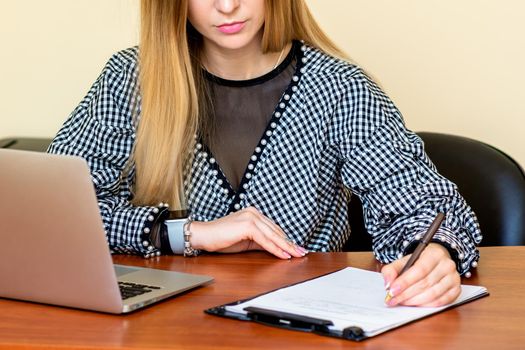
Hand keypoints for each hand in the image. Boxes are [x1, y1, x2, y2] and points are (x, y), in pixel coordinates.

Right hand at [189, 206, 307, 258]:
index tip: (296, 248)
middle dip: (290, 243)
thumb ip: (261, 242)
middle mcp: (254, 213)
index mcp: (253, 214)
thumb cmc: (221, 238)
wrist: (204, 236)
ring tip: (296, 255)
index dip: (286, 239)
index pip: (274, 228)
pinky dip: (275, 248)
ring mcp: (251, 217)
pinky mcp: (247, 226)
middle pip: (276, 231)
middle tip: (302, 252)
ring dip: (286, 247)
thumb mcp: (245, 241)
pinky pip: (265, 240)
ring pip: (273, 235)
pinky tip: (284, 255)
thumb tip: (275, 249)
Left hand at [381, 243, 460, 306]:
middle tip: (393, 300)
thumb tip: (388, 284)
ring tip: (402, 302)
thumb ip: (391, 270)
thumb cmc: (418, 262)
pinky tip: (416, 304)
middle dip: (406, 294)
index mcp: (434, 254)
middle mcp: (447, 265)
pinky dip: (426, 305)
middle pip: (425, 283)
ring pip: (433, 294)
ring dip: (415, 301)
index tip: (392, 291)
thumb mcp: (403, 261)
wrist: (435, 261)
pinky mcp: (456, 289)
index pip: (419, 270)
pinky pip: (442, 301)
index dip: (405, 282)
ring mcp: (454, 278)